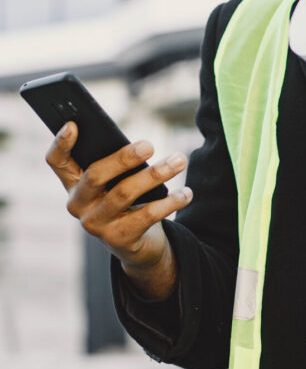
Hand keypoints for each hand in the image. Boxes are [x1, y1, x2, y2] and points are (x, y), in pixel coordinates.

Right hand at [46, 121, 192, 297]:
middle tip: (150, 145)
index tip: (73, 124)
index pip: (57, 161)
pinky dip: (170, 201)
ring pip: (124, 193)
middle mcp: (78, 205)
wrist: (136, 244)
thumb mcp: (116, 180)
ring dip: (156, 174)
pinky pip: (147, 215)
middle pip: (95, 175)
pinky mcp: (119, 239)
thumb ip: (117, 163)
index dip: (60, 143)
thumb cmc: (126, 199)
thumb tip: (141, 147)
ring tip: (179, 160)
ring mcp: (96, 224)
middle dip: (124, 157)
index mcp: (73, 183)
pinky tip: (186, 192)